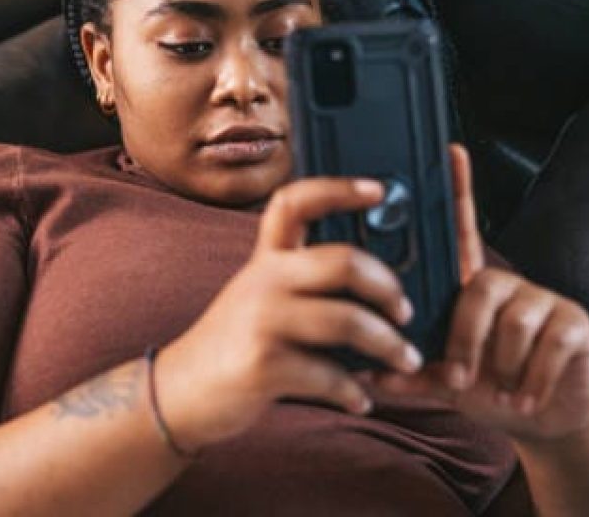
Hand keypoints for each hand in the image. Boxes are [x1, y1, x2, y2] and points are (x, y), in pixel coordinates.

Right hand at [155, 177, 421, 452]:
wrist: (183, 389)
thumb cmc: (237, 339)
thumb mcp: (261, 294)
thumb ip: (303, 281)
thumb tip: (375, 284)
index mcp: (267, 258)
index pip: (297, 202)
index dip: (339, 188)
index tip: (379, 189)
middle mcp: (263, 279)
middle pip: (343, 262)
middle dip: (387, 287)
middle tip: (406, 311)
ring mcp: (262, 320)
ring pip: (346, 320)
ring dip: (388, 345)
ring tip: (404, 360)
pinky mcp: (262, 364)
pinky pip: (329, 374)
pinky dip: (354, 391)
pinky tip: (359, 398)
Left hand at [372, 145, 588, 442]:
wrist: (543, 415)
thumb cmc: (484, 385)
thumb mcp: (441, 379)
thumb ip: (408, 371)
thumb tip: (365, 369)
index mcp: (469, 287)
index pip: (461, 229)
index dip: (458, 189)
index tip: (450, 151)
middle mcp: (505, 282)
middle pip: (479, 290)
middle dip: (466, 342)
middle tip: (462, 376)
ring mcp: (541, 298)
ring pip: (512, 324)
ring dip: (501, 368)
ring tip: (499, 388)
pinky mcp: (573, 321)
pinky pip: (546, 347)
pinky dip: (531, 381)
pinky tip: (526, 394)